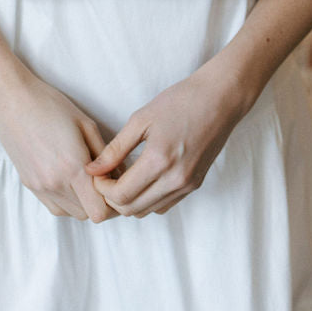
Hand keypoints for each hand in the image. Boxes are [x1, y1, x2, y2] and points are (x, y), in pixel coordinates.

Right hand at [0, 68, 120, 222]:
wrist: (10, 100)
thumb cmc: (50, 105)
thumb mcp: (86, 124)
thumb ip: (106, 154)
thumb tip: (120, 175)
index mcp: (72, 167)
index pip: (99, 211)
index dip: (112, 201)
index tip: (115, 182)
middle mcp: (55, 183)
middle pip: (88, 215)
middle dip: (101, 202)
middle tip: (104, 180)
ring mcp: (40, 187)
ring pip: (71, 214)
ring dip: (84, 203)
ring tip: (86, 179)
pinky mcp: (29, 185)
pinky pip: (55, 207)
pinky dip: (67, 201)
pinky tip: (70, 180)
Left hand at [83, 64, 245, 217]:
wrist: (220, 98)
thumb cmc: (180, 101)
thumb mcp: (141, 119)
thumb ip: (115, 149)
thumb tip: (91, 170)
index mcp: (159, 161)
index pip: (121, 195)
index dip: (102, 188)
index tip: (96, 173)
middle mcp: (175, 180)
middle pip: (132, 209)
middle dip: (112, 197)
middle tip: (105, 177)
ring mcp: (187, 185)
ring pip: (147, 211)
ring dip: (129, 201)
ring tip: (122, 177)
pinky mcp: (195, 185)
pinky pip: (164, 205)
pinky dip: (147, 200)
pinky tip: (142, 180)